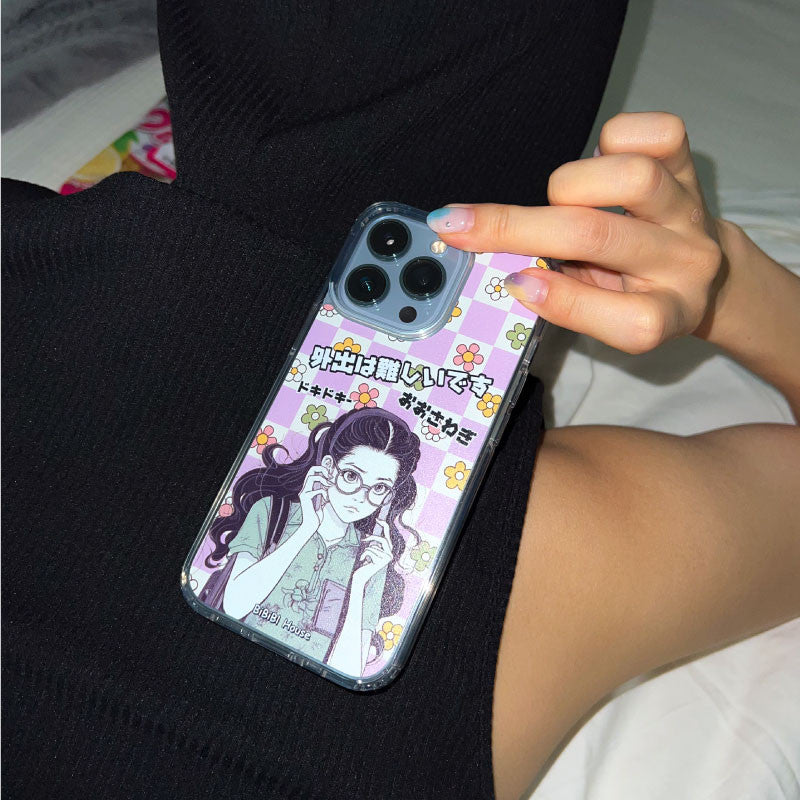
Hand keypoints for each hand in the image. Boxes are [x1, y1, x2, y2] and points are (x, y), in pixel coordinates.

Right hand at [297, 466, 330, 532]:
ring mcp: (304, 493)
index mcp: (308, 488)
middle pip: (311, 470)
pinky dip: (323, 492)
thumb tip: (329, 485)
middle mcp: (304, 489)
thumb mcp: (321, 500)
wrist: (311, 525)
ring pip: (311, 477)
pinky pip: (316, 490)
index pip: (312, 472)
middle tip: (329, 476)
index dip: (321, 469)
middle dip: (321, 469)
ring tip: (328, 486)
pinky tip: (326, 499)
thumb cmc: (316, 514)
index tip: (329, 475)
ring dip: (322, 480)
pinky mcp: (305, 498)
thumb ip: (322, 493)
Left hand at [352, 520, 392, 587]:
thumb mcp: (371, 551)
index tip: (377, 519)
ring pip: (373, 546)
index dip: (384, 525)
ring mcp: (387, 559)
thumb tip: (372, 534)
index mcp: (388, 551)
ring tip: (365, 558)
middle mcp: (390, 555)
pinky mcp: (381, 561)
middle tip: (363, 540)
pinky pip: (369, 551)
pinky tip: (364, 561)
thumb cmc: (365, 563)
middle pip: (383, 540)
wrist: (361, 576)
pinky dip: (364, 554)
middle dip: (372, 538)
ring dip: (366, 551)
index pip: (388, 535)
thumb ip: (375, 544)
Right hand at [426, 112, 723, 353]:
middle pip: (599, 238)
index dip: (563, 301)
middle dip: (518, 228)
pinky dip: (617, 137)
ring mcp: (689, 211)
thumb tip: (510, 271)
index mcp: (665, 314)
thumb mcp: (603, 315)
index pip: (628, 320)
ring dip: (571, 184)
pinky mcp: (691, 167)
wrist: (704, 266)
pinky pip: (660, 133)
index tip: (511, 283)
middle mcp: (684, 263)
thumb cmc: (634, 292)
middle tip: (458, 223)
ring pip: (630, 177)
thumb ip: (565, 300)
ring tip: (560, 199)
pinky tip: (600, 158)